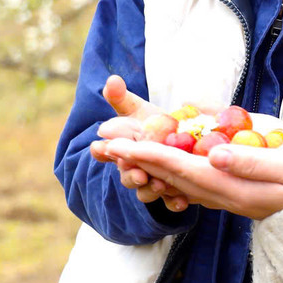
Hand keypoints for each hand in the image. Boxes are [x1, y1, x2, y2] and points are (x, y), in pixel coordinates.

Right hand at [90, 74, 187, 208]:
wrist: (179, 140)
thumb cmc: (152, 124)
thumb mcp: (137, 109)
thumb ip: (121, 98)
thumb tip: (112, 80)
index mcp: (120, 150)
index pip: (103, 152)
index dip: (101, 151)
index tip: (99, 147)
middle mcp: (131, 169)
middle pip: (126, 175)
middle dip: (130, 176)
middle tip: (138, 174)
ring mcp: (149, 183)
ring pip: (146, 192)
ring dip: (151, 190)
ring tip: (161, 185)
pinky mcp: (170, 193)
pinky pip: (169, 202)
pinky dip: (174, 203)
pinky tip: (183, 201)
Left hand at [99, 136, 282, 219]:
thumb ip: (253, 163)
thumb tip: (215, 155)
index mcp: (235, 188)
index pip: (181, 168)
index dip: (148, 153)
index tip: (118, 142)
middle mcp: (225, 197)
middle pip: (170, 177)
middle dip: (135, 159)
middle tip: (101, 144)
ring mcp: (229, 200)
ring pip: (177, 183)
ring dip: (145, 167)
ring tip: (117, 154)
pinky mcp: (235, 197)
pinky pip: (192, 186)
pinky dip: (168, 174)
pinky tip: (158, 169)